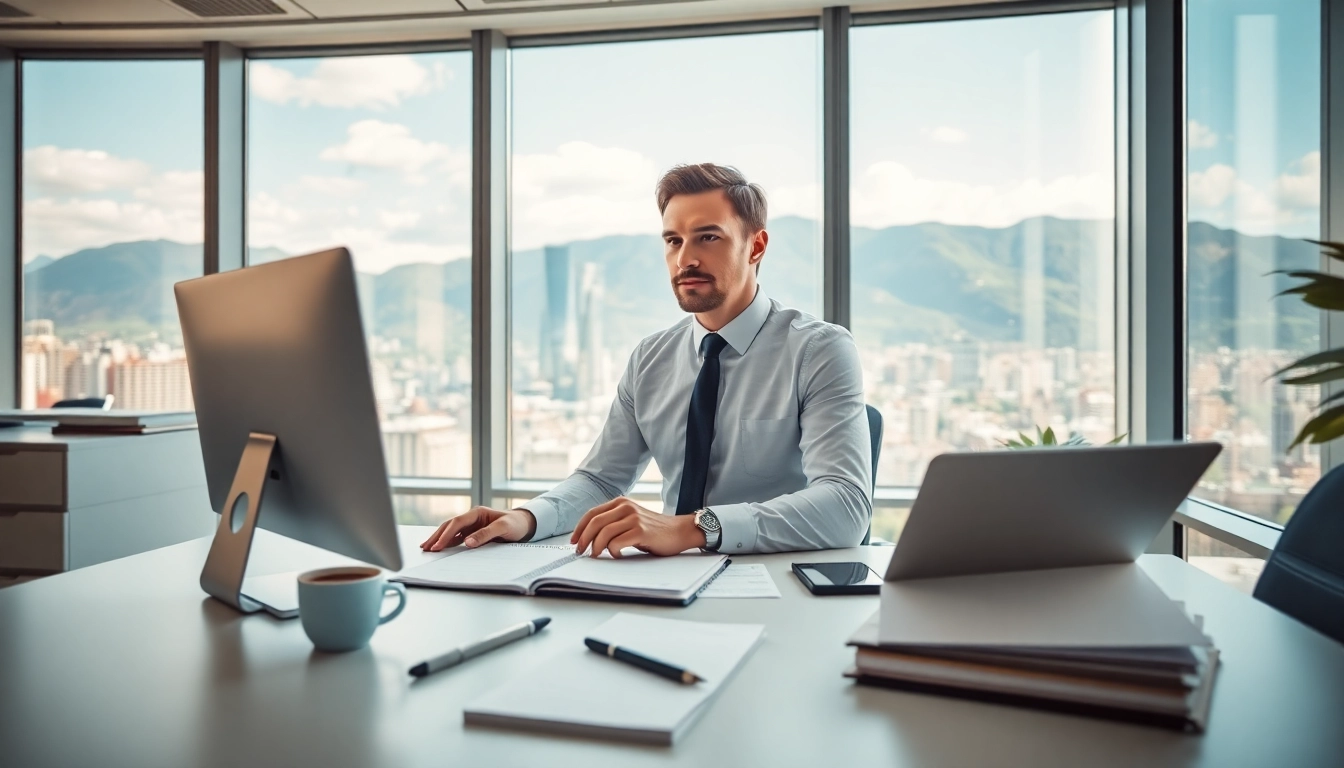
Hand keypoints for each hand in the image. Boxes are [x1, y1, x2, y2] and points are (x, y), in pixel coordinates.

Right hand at [420, 506, 536, 550]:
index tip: (437, 545)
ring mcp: (472, 524)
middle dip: (437, 536)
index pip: (457, 523)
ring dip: (439, 539)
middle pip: (450, 526)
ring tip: (427, 548)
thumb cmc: (516, 524)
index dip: (445, 534)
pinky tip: (441, 547)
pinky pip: (457, 536)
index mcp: (477, 513)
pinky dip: (448, 542)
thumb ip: (485, 534)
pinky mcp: (474, 532)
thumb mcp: (503, 528)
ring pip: (451, 531)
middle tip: (425, 547)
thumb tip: (467, 543)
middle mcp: (472, 517)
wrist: (525, 524)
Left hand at [570, 497, 705, 557]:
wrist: (680, 531)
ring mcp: (633, 518)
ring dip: (596, 547)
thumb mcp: (631, 520)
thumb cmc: (654, 530)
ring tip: (597, 555)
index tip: (574, 541)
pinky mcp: (641, 531)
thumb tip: (589, 538)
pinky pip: (616, 543)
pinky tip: (617, 554)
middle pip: (594, 523)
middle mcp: (625, 507)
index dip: (579, 529)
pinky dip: (612, 551)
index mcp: (621, 503)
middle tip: (580, 552)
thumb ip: (614, 523)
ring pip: (603, 533)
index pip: (592, 514)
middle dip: (583, 539)